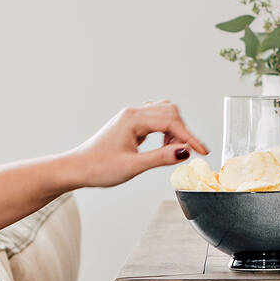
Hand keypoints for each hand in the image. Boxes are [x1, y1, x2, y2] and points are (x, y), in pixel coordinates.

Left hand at [68, 100, 209, 187]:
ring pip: (164, 113)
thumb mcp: (133, 166)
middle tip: (187, 153)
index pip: (171, 122)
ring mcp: (131, 117)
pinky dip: (165, 130)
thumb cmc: (99, 167)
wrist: (77, 168)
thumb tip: (184, 152)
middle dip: (183, 132)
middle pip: (170, 112)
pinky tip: (164, 145)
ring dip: (174, 130)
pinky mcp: (131, 124)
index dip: (189, 137)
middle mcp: (133, 113)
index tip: (203, 151)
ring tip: (172, 151)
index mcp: (133, 119)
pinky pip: (156, 120)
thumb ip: (161, 158)